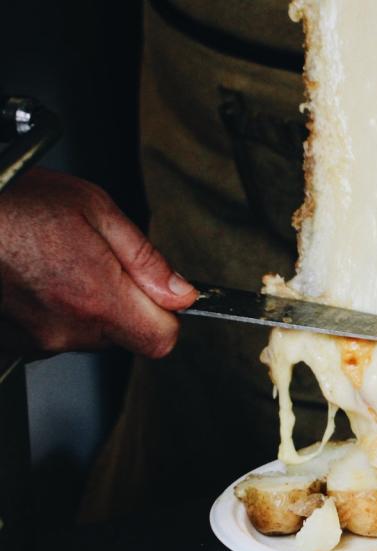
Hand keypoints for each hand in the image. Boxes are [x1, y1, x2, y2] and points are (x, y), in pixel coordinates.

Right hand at [0, 168, 196, 357]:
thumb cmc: (14, 204)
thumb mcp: (96, 210)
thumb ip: (145, 259)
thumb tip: (182, 292)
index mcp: (97, 297)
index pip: (161, 339)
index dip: (167, 315)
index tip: (159, 294)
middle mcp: (65, 329)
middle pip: (123, 336)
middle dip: (122, 304)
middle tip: (95, 262)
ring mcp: (33, 341)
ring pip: (84, 335)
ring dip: (81, 306)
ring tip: (54, 263)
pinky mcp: (9, 343)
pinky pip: (47, 334)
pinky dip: (47, 311)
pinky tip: (32, 278)